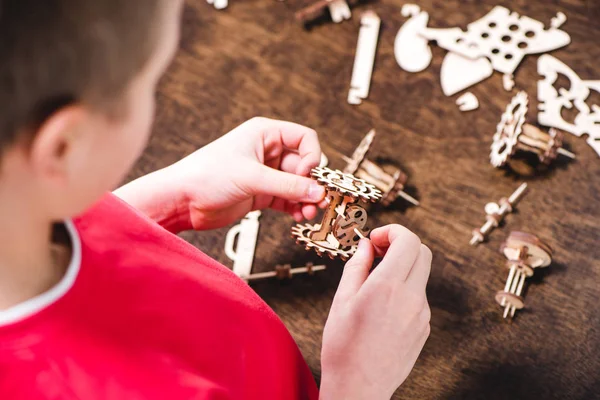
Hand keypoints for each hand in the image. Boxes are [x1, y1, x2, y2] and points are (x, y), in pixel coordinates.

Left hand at [115, 117, 325, 231]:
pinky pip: (286, 198)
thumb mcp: (251, 178)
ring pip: (296, 184)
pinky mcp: (259, 193)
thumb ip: (288, 186)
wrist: (181, 200)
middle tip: (317, 201)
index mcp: (264, 134)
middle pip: (303, 164)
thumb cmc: (205, 176)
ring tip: (307, 213)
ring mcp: (263, 173)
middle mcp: (266, 151)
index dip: (312, 157)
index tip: (310, 176)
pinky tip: (297, 216)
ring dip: (305, 198)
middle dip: (311, 184)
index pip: (304, 138)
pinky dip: (294, 207)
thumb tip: (317, 191)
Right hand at [320, 224, 431, 399]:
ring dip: (402, 266)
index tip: (375, 238)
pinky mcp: (424, 327)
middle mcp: (411, 298)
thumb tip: (365, 245)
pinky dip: (404, 288)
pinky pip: (418, 295)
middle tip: (378, 252)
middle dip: (401, 244)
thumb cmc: (344, 346)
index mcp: (387, 287)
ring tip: (375, 281)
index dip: (392, 231)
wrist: (359, 387)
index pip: (408, 241)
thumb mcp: (342, 300)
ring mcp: (421, 314)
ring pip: (421, 274)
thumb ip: (356, 266)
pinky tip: (382, 304)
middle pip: (422, 252)